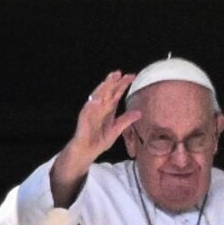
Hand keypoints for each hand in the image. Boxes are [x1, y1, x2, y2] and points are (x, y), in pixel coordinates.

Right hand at [50, 70, 141, 205]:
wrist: (86, 151)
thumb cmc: (99, 140)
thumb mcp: (116, 130)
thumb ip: (126, 120)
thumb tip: (139, 112)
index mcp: (107, 109)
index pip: (116, 94)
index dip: (122, 85)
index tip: (132, 76)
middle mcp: (99, 108)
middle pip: (107, 92)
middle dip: (113, 82)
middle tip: (120, 73)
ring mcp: (91, 112)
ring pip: (97, 97)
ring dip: (103, 88)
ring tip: (109, 79)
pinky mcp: (84, 120)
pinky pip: (87, 111)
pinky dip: (92, 105)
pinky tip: (97, 99)